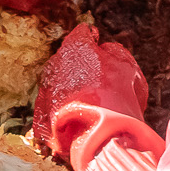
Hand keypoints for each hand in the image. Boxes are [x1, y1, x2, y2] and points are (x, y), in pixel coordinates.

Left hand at [33, 23, 152, 166]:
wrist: (104, 136)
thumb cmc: (119, 98)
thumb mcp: (127, 67)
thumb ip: (114, 51)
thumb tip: (104, 49)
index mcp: (75, 47)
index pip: (83, 34)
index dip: (93, 40)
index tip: (99, 46)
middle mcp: (55, 65)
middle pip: (68, 60)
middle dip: (80, 66)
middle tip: (98, 81)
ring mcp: (45, 91)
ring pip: (59, 85)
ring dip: (71, 90)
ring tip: (91, 105)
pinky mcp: (41, 116)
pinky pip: (54, 108)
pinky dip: (65, 112)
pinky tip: (80, 120)